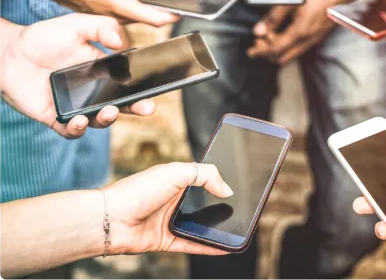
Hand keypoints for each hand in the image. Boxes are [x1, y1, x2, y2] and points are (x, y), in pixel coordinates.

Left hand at [0, 14, 155, 138]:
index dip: (143, 89)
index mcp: (104, 72)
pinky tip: (79, 120)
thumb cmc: (44, 37)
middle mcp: (94, 92)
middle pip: (121, 105)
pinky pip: (71, 130)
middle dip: (136, 108)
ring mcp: (77, 106)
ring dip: (107, 119)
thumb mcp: (77, 25)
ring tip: (109, 112)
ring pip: (99, 120)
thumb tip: (121, 42)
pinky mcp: (56, 118)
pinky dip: (77, 129)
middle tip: (146, 107)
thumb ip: (102, 27)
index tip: (154, 89)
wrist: (8, 51)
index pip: (128, 83)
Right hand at [36, 0, 178, 25]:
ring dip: (147, 14)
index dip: (170, 18)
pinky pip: (120, 16)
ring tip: (160, 7)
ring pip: (132, 19)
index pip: (152, 19)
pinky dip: (132, 11)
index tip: (182, 14)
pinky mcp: (99, 14)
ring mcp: (106, 17)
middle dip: (161, 17)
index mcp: (120, 6)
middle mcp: (114, 17)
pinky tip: (135, 2)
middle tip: (175, 10)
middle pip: (144, 21)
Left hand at [105, 162, 233, 255]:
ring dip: (217, 228)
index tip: (237, 186)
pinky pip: (193, 244)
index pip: (203, 179)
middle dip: (221, 207)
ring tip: (237, 229)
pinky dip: (208, 247)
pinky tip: (224, 247)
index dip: (218, 182)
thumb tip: (227, 189)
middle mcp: (173, 200)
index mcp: (175, 180)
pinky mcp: (167, 240)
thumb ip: (204, 175)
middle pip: (204, 204)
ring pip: (200, 225)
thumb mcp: (174, 172)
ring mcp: (170, 221)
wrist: (110, 220)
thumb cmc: (136, 191)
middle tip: (242, 210)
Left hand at [247, 0, 342, 63]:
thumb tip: (258, 31)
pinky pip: (299, 48)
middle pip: (283, 57)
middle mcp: (307, 40)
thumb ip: (273, 18)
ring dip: (278, 49)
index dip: (260, 51)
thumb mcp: (291, 1)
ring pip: (291, 54)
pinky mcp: (318, 36)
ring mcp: (314, 40)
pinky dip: (288, 45)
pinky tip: (283, 33)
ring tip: (268, 38)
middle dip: (268, 53)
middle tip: (257, 44)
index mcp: (299, 33)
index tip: (251, 50)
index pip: (275, 50)